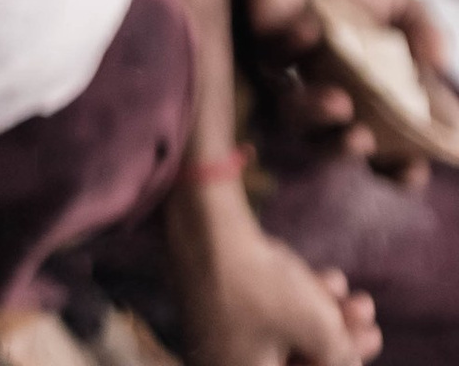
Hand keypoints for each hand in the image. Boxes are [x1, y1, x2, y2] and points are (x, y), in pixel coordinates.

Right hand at [168, 186, 379, 365]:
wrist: (205, 225)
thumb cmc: (260, 286)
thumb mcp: (317, 328)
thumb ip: (340, 356)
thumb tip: (350, 363)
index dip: (338, 365)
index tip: (366, 351)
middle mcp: (226, 358)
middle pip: (295, 358)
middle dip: (338, 341)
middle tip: (372, 328)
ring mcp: (220, 328)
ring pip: (286, 331)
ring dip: (326, 316)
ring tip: (359, 300)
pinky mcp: (219, 296)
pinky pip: (268, 309)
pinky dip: (300, 299)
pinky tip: (331, 280)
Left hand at [244, 0, 458, 173]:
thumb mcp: (400, 6)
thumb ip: (423, 29)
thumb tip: (437, 59)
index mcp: (365, 104)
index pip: (383, 156)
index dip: (398, 170)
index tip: (412, 167)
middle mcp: (324, 102)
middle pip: (330, 146)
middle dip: (345, 148)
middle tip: (364, 139)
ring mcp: (289, 79)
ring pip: (292, 116)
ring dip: (316, 113)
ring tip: (340, 103)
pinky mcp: (260, 48)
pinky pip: (271, 58)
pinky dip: (293, 46)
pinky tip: (311, 30)